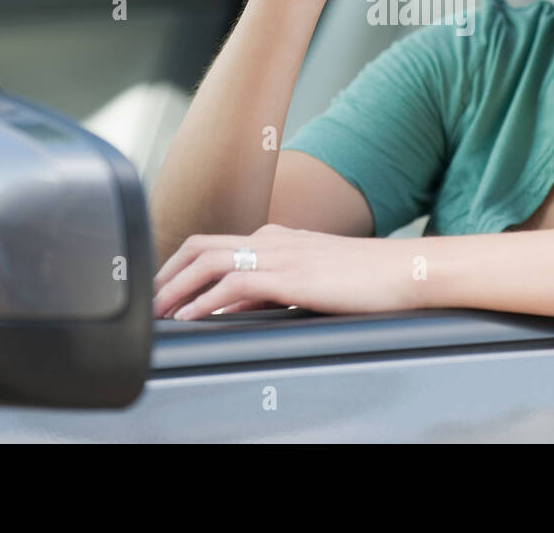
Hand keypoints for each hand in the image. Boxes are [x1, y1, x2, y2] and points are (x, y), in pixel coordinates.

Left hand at [151, 223, 421, 319]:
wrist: (407, 271)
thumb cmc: (368, 279)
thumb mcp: (310, 279)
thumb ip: (270, 287)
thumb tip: (233, 306)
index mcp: (277, 236)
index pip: (213, 243)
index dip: (179, 265)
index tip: (162, 290)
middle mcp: (273, 238)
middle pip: (200, 246)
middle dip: (166, 273)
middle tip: (147, 302)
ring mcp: (281, 254)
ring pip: (209, 262)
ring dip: (176, 287)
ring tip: (157, 312)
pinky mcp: (291, 276)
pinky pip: (234, 285)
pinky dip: (205, 301)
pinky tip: (192, 317)